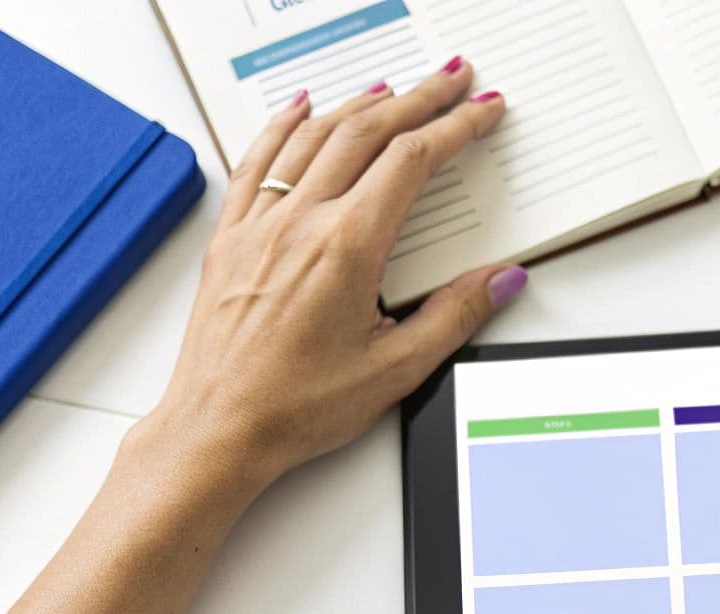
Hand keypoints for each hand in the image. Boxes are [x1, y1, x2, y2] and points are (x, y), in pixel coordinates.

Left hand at [138, 65, 523, 493]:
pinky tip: (300, 107)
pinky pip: (258, 161)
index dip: (454, 127)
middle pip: (366, 132)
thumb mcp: (396, 369)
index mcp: (346, 249)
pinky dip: (283, 123)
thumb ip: (455, 315)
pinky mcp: (230, 239)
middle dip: (417, 99)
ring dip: (359, 103)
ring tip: (394, 88)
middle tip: (450, 80)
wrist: (219, 428)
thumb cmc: (296, 407)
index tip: (480, 111)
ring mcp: (259, 226)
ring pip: (313, 136)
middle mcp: (299, 224)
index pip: (411, 161)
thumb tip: (500, 280)